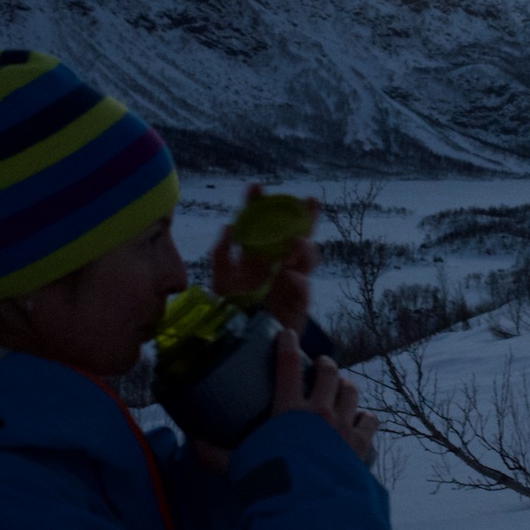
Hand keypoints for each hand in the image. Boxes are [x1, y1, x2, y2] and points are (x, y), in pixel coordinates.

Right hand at [189, 329, 380, 473]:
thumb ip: (215, 455)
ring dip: (345, 387)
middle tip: (320, 366)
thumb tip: (192, 445)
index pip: (287, 366)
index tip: (287, 334)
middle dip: (325, 364)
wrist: (310, 510)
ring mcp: (344, 427)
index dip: (286, 345)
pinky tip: (358, 420)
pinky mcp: (362, 444)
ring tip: (340, 388)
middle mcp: (320, 413)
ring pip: (352, 392)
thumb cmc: (271, 487)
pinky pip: (370, 419)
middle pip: (329, 372)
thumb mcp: (239, 468)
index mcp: (289, 411)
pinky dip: (364, 417)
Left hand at [211, 184, 319, 333]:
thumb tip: (229, 226)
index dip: (260, 204)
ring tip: (298, 241)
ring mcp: (291, 282)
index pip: (262, 223)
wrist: (240, 343)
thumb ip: (221, 254)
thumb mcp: (220, 280)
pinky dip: (299, 282)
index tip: (257, 187)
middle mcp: (279, 263)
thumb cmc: (231, 310)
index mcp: (259, 254)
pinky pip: (303, 290)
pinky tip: (290, 277)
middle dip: (306, 216)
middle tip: (310, 201)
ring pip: (308, 259)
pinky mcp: (298, 304)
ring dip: (306, 248)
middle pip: (298, 234)